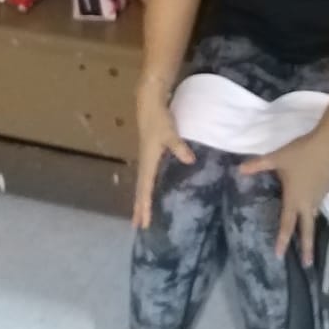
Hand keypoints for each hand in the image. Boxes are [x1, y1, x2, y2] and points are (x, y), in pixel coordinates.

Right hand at [132, 90, 194, 227]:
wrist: (149, 103)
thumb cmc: (159, 118)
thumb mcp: (170, 133)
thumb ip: (180, 147)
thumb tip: (190, 160)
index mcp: (148, 161)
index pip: (145, 188)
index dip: (145, 206)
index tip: (143, 222)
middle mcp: (144, 163)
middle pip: (141, 190)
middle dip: (139, 208)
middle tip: (138, 226)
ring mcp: (146, 159)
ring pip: (142, 184)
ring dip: (141, 200)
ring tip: (141, 214)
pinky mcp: (149, 154)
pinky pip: (146, 177)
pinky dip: (146, 188)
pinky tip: (150, 192)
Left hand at [238, 129, 328, 266]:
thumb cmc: (301, 153)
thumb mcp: (277, 158)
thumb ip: (258, 165)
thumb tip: (239, 170)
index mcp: (294, 198)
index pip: (287, 224)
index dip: (282, 240)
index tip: (279, 255)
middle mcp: (308, 202)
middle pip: (307, 229)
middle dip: (306, 247)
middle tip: (306, 264)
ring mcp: (319, 196)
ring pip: (313, 216)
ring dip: (309, 228)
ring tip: (306, 238)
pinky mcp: (327, 188)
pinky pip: (317, 204)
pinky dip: (313, 210)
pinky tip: (310, 205)